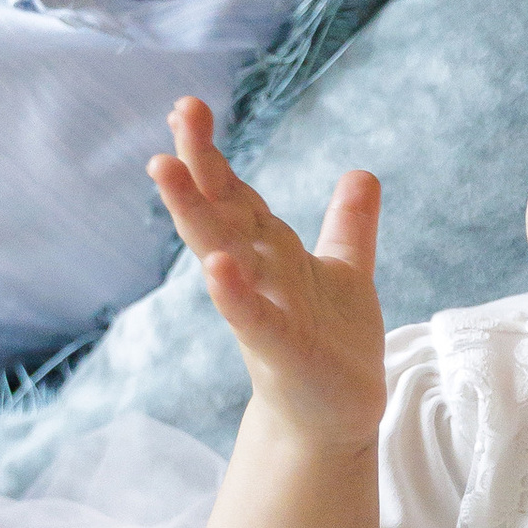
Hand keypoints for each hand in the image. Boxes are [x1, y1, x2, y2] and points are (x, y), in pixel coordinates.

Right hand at [150, 100, 386, 448]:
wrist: (337, 420)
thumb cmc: (333, 346)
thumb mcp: (346, 273)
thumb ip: (349, 225)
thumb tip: (361, 172)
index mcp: (271, 253)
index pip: (238, 195)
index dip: (215, 154)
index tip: (188, 107)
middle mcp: (259, 276)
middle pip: (224, 212)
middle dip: (201, 165)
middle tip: (179, 114)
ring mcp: (263, 314)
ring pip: (224, 255)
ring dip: (196, 214)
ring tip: (166, 169)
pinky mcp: (280, 354)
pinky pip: (253, 320)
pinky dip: (235, 294)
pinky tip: (216, 265)